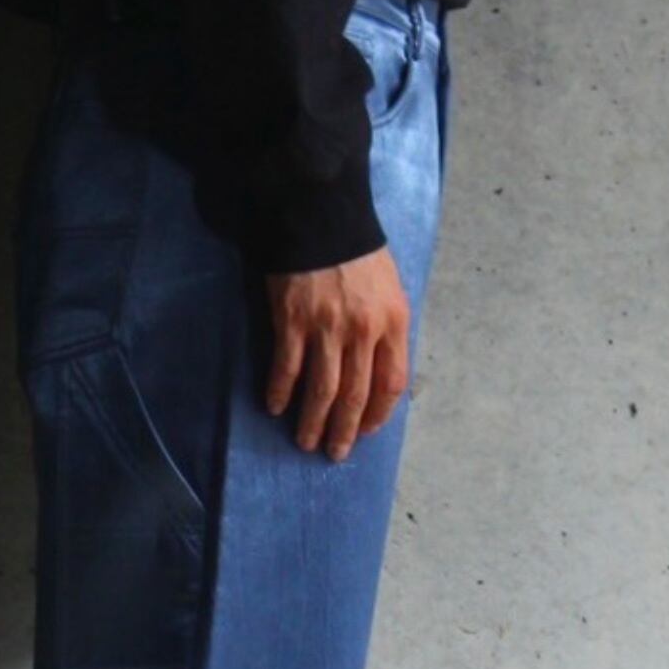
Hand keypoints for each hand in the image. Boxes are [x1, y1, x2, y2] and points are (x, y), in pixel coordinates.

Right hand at [264, 246, 409, 461]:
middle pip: (355, 395)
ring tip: (305, 441)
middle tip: (334, 453)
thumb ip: (386, 329)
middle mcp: (363, 331)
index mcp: (393, 322)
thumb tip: (377, 370)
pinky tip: (276, 406)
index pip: (391, 384)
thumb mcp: (389, 289)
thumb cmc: (357, 253)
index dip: (378, 414)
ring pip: (322, 390)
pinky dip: (281, 391)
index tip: (365, 431)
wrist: (321, 215)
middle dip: (344, 430)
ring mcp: (327, 328)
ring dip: (313, 421)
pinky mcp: (293, 321)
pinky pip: (287, 368)